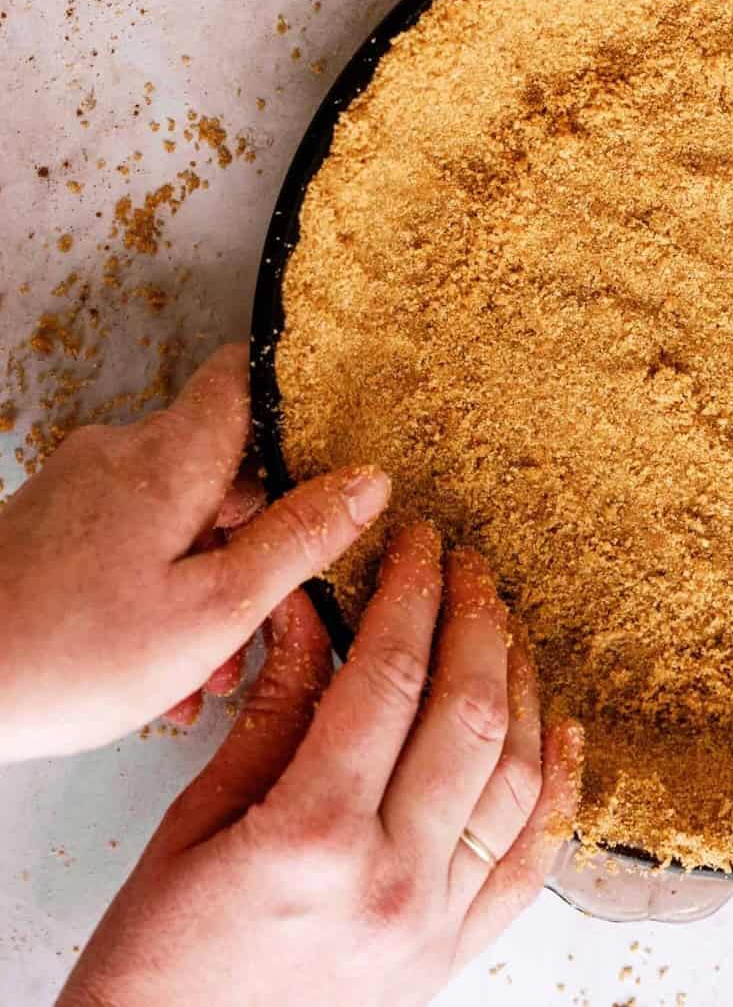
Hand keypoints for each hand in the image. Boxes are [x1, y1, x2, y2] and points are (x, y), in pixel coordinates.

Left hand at [0, 343, 390, 761]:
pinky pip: (130, 540)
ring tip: (212, 669)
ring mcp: (81, 488)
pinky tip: (163, 670)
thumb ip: (299, 539)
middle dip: (261, 532)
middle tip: (280, 609)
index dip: (301, 397)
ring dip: (210, 578)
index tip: (342, 437)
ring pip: (179, 512)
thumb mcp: (215, 610)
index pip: (248, 373)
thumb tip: (371, 482)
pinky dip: (159, 590)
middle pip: (224, 459)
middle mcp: (123, 451)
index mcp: (174, 452)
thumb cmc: (71, 653)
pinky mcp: (50, 528)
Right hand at [61, 529, 583, 1006]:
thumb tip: (314, 607)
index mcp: (315, 837)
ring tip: (504, 626)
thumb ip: (274, 708)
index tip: (417, 544)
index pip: (389, 678)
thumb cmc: (163, 954)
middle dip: (473, 620)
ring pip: (516, 779)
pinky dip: (558, 789)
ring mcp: (434, 924)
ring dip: (520, 686)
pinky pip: (531, 863)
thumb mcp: (197, 816)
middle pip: (468, 714)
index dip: (411, 594)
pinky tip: (560, 729)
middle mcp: (392, 881)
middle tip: (466, 566)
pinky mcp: (453, 955)